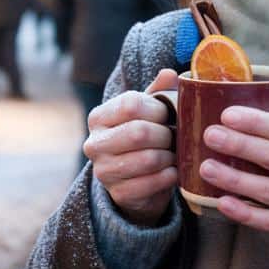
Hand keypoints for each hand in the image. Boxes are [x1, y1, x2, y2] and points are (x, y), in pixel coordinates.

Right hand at [84, 69, 178, 225]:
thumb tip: (169, 74)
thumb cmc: (144, 138)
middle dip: (166, 134)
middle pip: (139, 132)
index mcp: (98, 117)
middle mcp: (94, 144)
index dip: (158, 109)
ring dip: (170, 156)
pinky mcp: (118, 194)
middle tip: (175, 137)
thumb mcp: (149, 111)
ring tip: (174, 154)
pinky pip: (152, 183)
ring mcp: (103, 171)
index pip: (131, 104)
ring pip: (148, 159)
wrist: (136, 181)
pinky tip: (173, 171)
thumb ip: (159, 91)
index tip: (168, 116)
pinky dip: (170, 176)